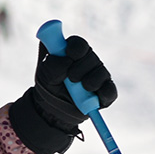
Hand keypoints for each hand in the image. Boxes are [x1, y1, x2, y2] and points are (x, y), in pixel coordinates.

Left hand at [8, 34, 114, 153]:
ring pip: (101, 73)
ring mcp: (98, 76)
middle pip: (91, 57)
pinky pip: (110, 91)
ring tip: (82, 88)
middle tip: (71, 78)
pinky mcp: (104, 93)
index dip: (76, 47)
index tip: (69, 53)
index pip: (79, 44)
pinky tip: (96, 97)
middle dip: (80, 67)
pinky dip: (104, 94)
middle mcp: (88, 61)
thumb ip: (52, 64)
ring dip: (91, 81)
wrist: (51, 109)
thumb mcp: (45, 74)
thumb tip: (67, 61)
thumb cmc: (49, 86)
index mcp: (73, 52)